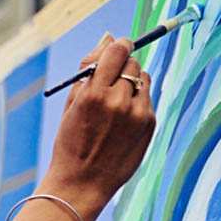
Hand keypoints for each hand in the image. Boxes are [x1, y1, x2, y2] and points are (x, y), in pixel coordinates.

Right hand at [42, 35, 155, 220]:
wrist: (82, 183)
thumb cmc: (71, 142)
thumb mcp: (70, 105)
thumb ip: (88, 70)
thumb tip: (108, 37)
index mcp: (93, 93)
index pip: (117, 51)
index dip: (118, 45)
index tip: (117, 47)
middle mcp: (119, 100)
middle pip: (132, 63)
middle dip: (122, 66)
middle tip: (110, 80)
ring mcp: (137, 113)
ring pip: (143, 79)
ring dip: (131, 83)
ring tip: (114, 103)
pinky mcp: (149, 124)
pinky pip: (147, 99)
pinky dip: (136, 102)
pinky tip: (121, 120)